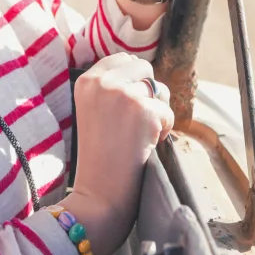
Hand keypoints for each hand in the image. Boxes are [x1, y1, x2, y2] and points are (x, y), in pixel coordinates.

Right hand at [64, 54, 173, 254]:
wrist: (99, 194)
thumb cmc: (99, 157)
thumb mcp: (93, 110)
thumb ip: (110, 88)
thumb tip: (144, 71)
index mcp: (86, 81)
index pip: (123, 59)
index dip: (134, 81)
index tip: (129, 106)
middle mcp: (102, 82)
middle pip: (144, 68)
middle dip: (148, 93)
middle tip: (136, 123)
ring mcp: (122, 94)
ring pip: (160, 90)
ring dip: (157, 112)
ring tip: (139, 136)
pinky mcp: (143, 111)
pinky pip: (168, 113)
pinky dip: (164, 131)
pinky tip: (145, 146)